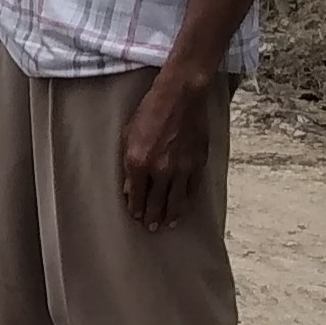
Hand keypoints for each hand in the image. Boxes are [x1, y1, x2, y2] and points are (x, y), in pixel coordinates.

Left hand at [121, 64, 213, 230]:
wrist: (180, 97)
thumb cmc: (149, 112)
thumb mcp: (127, 135)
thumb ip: (129, 165)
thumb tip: (129, 189)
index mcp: (138, 162)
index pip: (136, 195)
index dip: (136, 208)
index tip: (136, 216)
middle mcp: (160, 169)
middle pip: (156, 202)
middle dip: (152, 217)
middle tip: (151, 227)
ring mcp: (181, 168)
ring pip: (176, 201)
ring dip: (171, 215)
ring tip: (168, 224)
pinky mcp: (198, 163)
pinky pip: (191, 189)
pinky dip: (187, 200)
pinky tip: (184, 207)